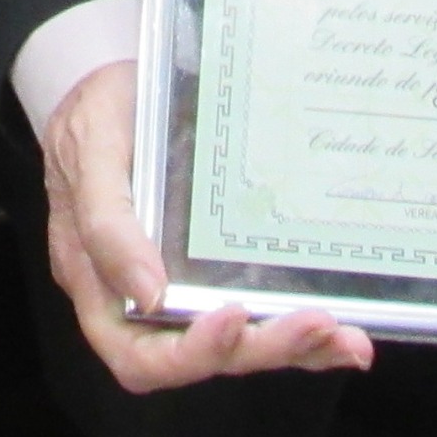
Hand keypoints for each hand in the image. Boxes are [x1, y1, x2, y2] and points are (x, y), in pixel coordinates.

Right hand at [38, 62, 373, 393]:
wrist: (118, 79)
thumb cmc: (97, 113)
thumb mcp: (91, 149)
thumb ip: (106, 223)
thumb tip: (147, 295)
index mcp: (100, 285)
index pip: (139, 356)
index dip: (188, 352)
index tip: (231, 315)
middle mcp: (145, 302)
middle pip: (203, 357)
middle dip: (261, 347)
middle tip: (314, 322)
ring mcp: (188, 287)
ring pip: (242, 345)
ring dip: (294, 347)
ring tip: (344, 336)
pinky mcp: (223, 270)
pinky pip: (262, 314)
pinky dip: (304, 331)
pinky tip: (346, 331)